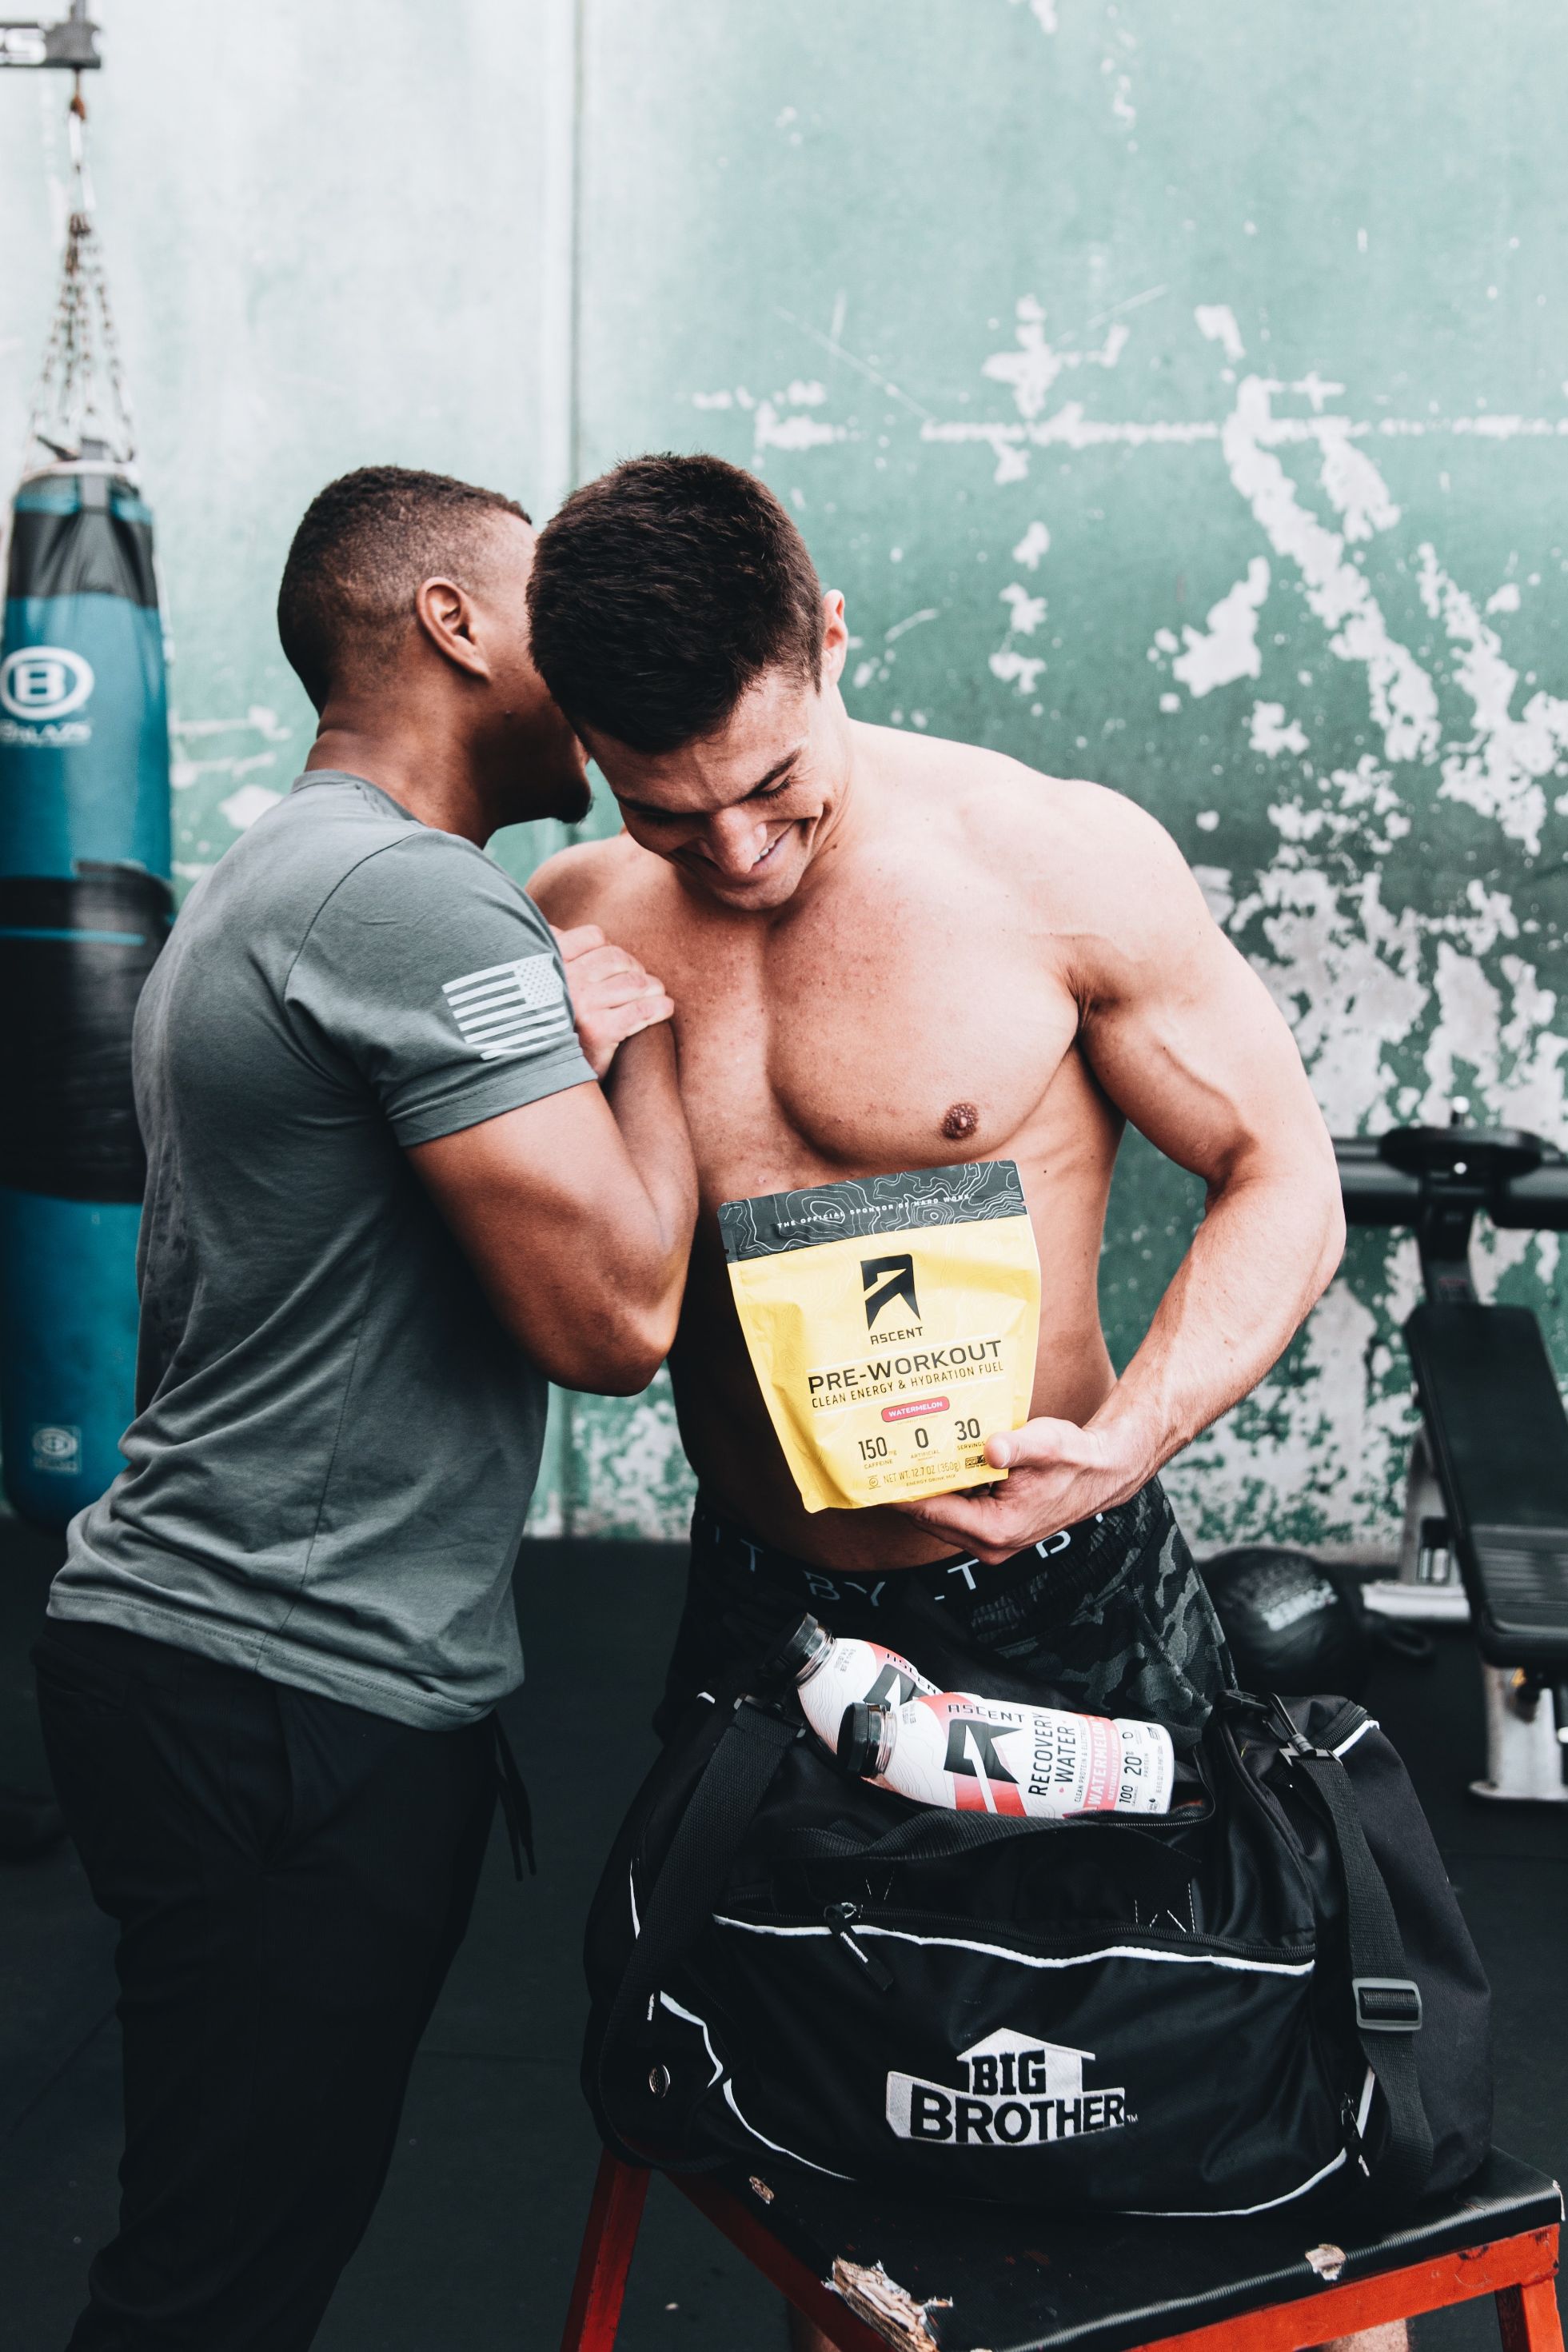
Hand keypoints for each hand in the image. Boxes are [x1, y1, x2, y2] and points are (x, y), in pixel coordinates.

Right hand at [552, 924, 673, 1078]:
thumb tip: (555, 930)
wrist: (540, 1080)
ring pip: (635, 982)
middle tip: (641, 984)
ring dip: (653, 989)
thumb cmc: (546, 1030)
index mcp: (549, 964)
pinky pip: (642, 1010)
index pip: (593, 938)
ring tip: (654, 996)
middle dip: (636, 970)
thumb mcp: (537, 988)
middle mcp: (564, 982)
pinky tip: (663, 1010)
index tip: (617, 966)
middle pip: (618, 958)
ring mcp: (582, 1005)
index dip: (611, 950)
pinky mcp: (600, 1031)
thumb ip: (547, 956)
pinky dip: (659, 1008)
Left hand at [890, 1415, 1153, 1565]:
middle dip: (905, 1492)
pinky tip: (931, 1466)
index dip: (901, 1494)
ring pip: (941, 1517)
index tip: (873, 1476)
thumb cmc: (1073, 1459)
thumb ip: (1017, 1446)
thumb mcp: (1046, 1444)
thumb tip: (992, 1448)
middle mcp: (990, 1543)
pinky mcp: (993, 1531)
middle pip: (930, 1518)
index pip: (934, 1513)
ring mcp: (991, 1541)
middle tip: (877, 1461)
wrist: (1100, 1473)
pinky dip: (942, 1493)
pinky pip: (955, 1513)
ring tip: (896, 1461)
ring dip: (922, 1492)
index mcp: (997, 1529)